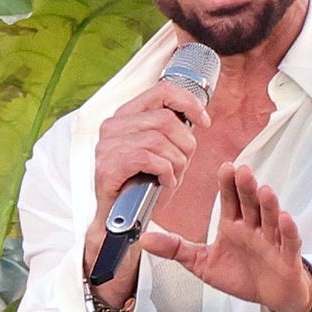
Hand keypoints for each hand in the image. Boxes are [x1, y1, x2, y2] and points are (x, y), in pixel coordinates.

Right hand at [85, 81, 210, 299]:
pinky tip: (164, 182)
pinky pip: (147, 158)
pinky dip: (164, 172)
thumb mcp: (163, 151)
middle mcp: (113, 125)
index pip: (162, 91)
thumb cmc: (144, 184)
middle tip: (183, 163)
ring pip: (158, 140)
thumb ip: (173, 130)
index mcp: (126, 115)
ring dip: (175, 161)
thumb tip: (197, 116)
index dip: (189, 103)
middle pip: (165, 119)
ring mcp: (107, 146)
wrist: (122, 220)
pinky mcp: (107, 167)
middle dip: (185, 143)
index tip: (205, 122)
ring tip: (172, 175)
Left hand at [141, 163, 311, 311]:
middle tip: (241, 171)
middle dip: (246, 188)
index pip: (230, 199)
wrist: (270, 295)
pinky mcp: (286, 256)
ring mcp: (271, 240)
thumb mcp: (202, 263)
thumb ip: (176, 249)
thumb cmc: (241, 274)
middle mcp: (253, 228)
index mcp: (233, 224)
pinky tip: (285, 219)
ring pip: (270, 218)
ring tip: (264, 191)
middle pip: (250, 203)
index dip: (228, 184)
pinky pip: (289, 241)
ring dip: (268, 204)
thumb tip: (145, 239)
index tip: (225, 168)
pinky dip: (288, 230)